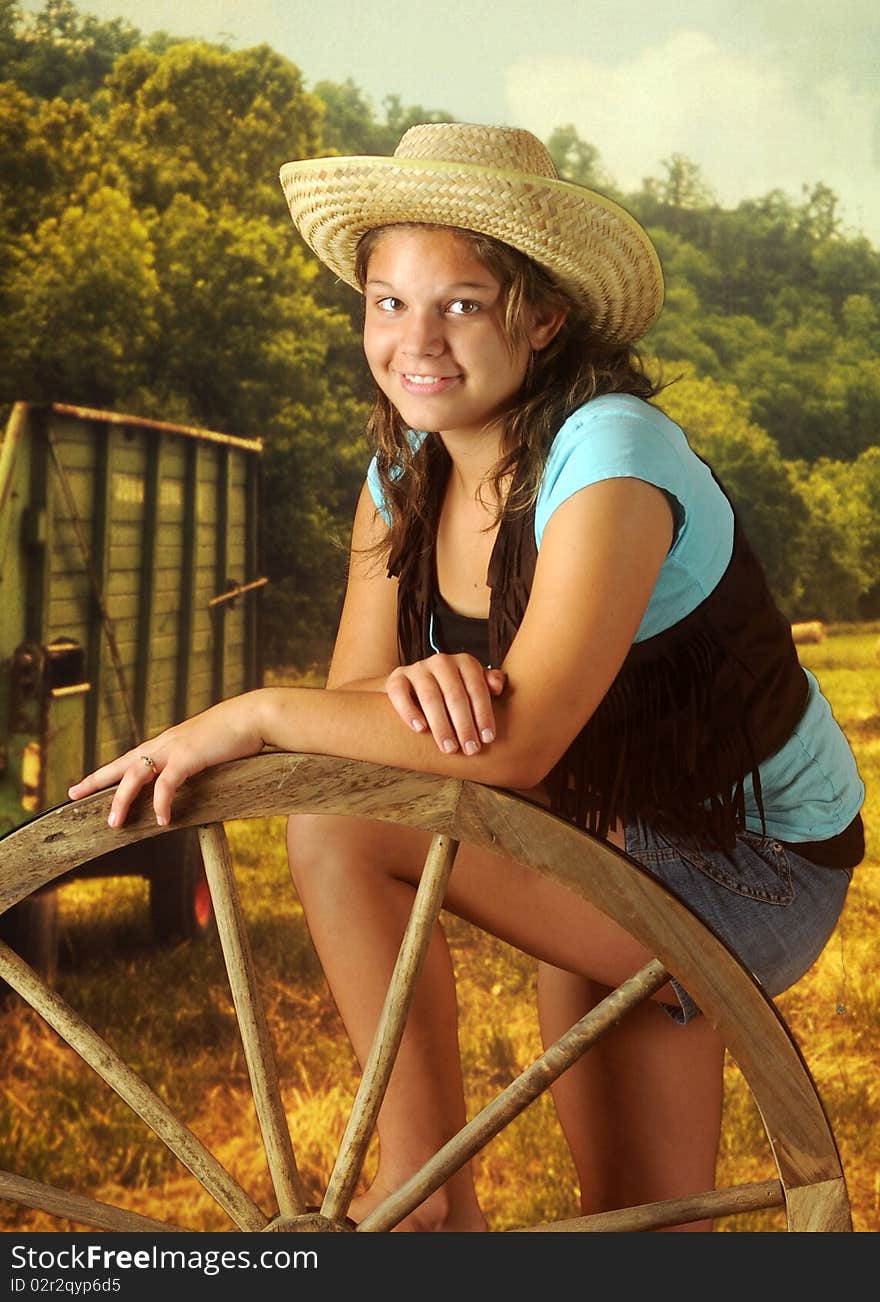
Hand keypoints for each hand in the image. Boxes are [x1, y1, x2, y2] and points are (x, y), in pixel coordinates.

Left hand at [67, 692, 266, 827]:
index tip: (84, 784)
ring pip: (136, 776)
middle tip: (73, 795)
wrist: (256, 716)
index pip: (129, 758)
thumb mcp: (210, 749)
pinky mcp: (189, 756)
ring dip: (122, 800)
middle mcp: (165, 743)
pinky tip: (162, 820)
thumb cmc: (239, 733)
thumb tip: (192, 779)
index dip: (106, 772)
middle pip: (121, 765)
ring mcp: (175, 748)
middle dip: (96, 781)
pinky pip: (168, 784)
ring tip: (114, 823)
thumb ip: (196, 763)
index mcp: (169, 742)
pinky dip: (161, 803)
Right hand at [385, 654, 505, 755]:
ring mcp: (418, 669)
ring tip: (449, 748)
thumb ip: (489, 683)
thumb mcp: (473, 685)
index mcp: (465, 662)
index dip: (483, 714)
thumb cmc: (453, 691)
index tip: (488, 739)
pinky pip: (400, 694)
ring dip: (441, 725)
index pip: (477, 689)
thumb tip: (498, 687)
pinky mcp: (396, 678)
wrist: (414, 687)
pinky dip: (409, 711)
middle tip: (471, 750)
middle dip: (464, 726)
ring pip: (430, 697)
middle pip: (455, 695)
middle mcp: (441, 661)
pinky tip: (420, 729)